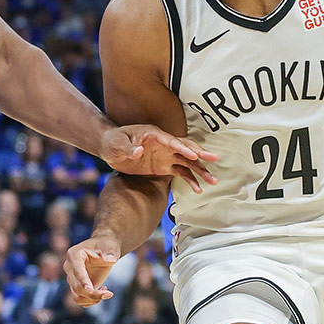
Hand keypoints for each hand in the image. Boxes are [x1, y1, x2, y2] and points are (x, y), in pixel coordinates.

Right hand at [64, 236, 119, 306]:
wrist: (104, 249)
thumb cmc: (106, 246)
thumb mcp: (110, 247)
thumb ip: (110, 253)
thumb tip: (111, 260)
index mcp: (74, 255)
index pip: (77, 270)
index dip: (83, 280)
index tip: (90, 290)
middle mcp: (69, 267)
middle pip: (77, 287)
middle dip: (93, 294)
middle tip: (110, 293)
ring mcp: (71, 278)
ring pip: (77, 296)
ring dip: (92, 300)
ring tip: (107, 293)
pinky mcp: (76, 286)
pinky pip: (80, 300)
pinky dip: (92, 301)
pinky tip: (102, 290)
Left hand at [99, 124, 217, 192]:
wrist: (110, 147)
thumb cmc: (113, 141)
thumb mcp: (117, 144)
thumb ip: (128, 148)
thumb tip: (139, 151)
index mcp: (153, 135)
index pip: (171, 141)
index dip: (183, 148)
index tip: (194, 155)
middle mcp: (163, 144)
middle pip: (185, 148)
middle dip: (200, 154)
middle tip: (214, 159)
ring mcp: (165, 155)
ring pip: (187, 162)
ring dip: (200, 170)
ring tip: (213, 181)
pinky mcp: (163, 166)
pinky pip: (180, 172)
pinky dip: (190, 180)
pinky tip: (198, 189)